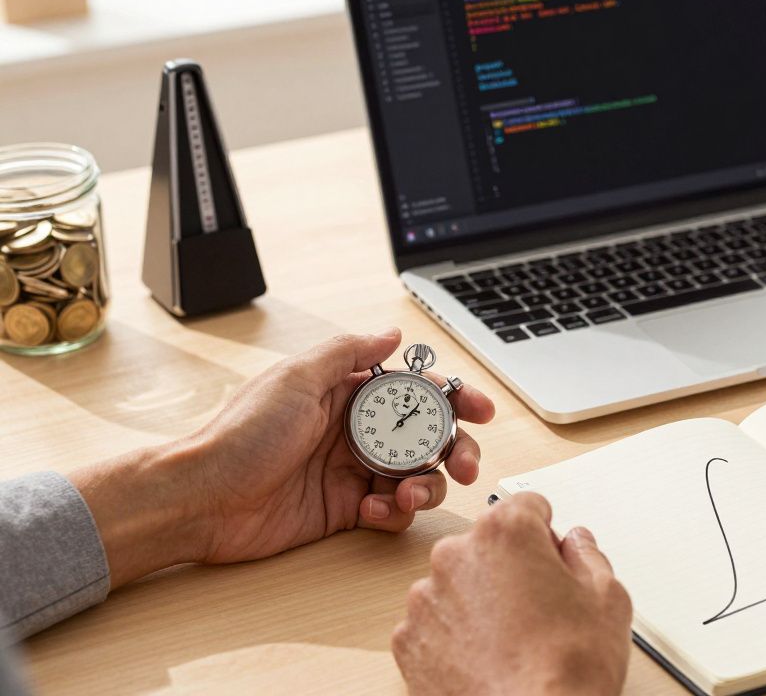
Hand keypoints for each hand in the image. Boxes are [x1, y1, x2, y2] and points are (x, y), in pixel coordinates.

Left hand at [69, 329, 495, 586]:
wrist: (202, 500)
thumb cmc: (240, 436)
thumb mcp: (295, 379)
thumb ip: (348, 353)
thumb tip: (392, 334)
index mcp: (347, 393)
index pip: (414, 390)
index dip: (453, 398)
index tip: (479, 410)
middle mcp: (355, 430)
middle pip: (426, 436)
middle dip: (453, 448)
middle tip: (463, 464)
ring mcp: (352, 472)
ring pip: (416, 476)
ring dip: (426, 485)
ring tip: (409, 494)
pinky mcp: (346, 511)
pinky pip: (392, 512)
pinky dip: (396, 514)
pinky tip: (377, 513)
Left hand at [393, 494, 631, 695]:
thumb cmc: (567, 668)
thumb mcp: (607, 599)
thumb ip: (588, 556)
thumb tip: (577, 544)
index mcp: (506, 532)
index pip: (526, 505)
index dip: (546, 533)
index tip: (552, 556)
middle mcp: (456, 555)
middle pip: (488, 543)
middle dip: (511, 566)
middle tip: (539, 606)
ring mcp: (426, 598)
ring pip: (459, 583)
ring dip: (480, 600)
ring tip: (512, 639)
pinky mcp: (408, 639)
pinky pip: (435, 623)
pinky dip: (454, 635)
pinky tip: (485, 657)